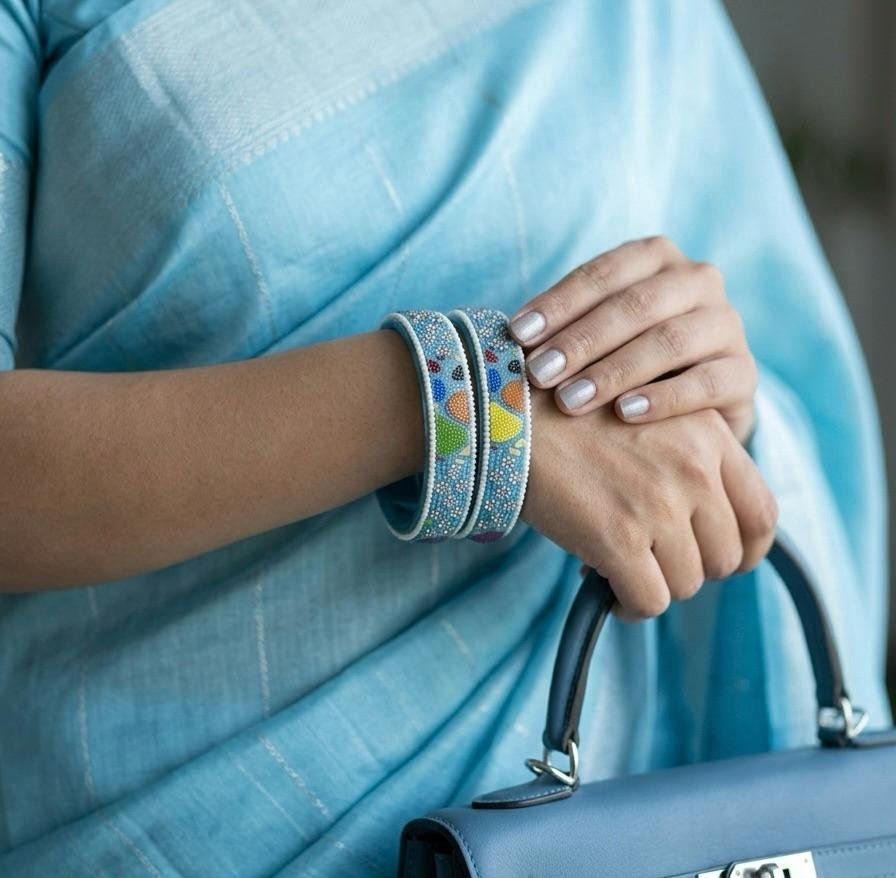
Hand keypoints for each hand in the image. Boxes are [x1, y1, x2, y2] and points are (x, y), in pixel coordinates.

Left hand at [509, 237, 756, 443]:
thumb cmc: (623, 360)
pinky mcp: (743, 372)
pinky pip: (707, 381)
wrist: (691, 404)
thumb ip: (562, 329)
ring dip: (615, 370)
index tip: (517, 335)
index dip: (559, 302)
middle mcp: (697, 280)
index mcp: (655, 258)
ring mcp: (726, 324)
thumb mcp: (595, 335)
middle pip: (637, 304)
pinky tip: (625, 415)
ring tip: (572, 400)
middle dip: (582, 340)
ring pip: (671, 340)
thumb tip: (505, 343)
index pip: (603, 272)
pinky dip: (665, 398)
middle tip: (539, 374)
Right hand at [521, 390, 776, 618]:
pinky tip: (605, 588)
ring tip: (620, 568)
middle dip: (692, 568)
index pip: (762, 513)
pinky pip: (649, 600)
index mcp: (708, 435)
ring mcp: (657, 504)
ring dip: (656, 585)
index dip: (747, 549)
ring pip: (688, 583)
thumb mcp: (646, 416)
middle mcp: (693, 469)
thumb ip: (687, 460)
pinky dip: (630, 606)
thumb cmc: (568, 416)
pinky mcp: (618, 537)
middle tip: (654, 562)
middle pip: (726, 556)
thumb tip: (701, 529)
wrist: (507, 411)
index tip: (723, 562)